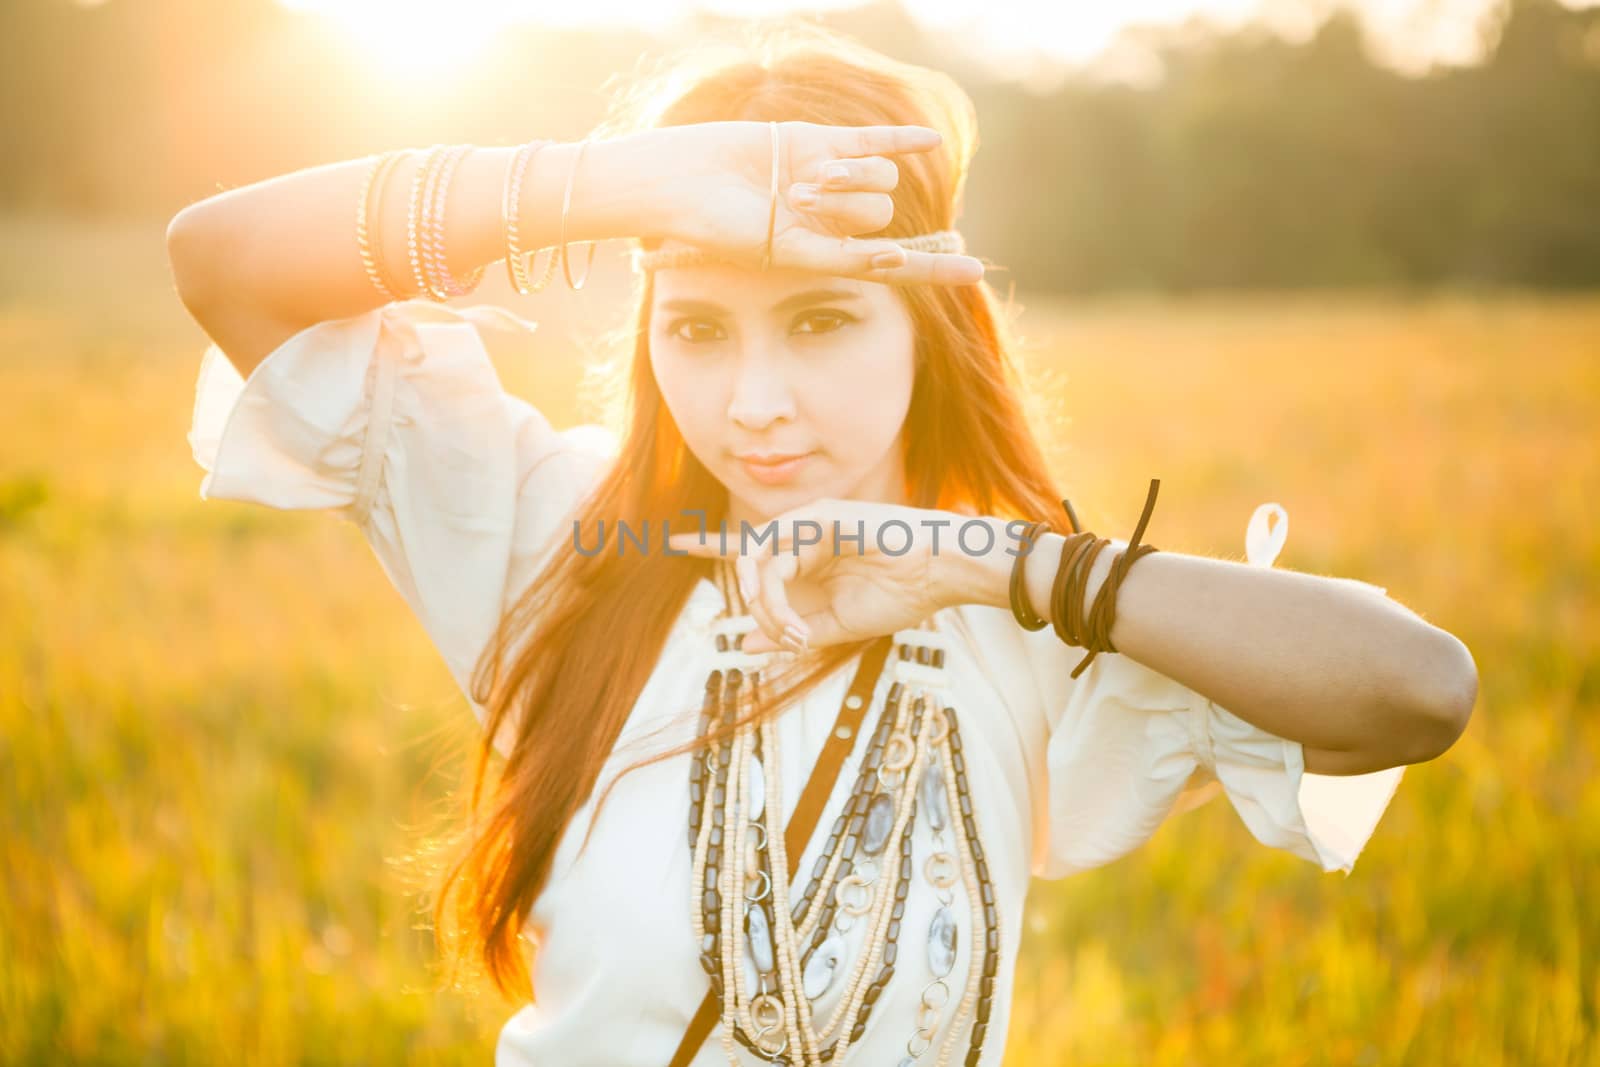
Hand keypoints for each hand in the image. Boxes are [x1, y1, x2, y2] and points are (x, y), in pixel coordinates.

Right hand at [645, 121, 984, 285]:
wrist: (681, 183)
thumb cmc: (722, 228)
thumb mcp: (784, 251)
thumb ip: (838, 253)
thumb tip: (894, 252)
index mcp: (824, 255)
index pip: (895, 264)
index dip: (935, 266)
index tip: (978, 271)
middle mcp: (829, 219)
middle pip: (880, 216)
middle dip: (851, 210)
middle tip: (800, 205)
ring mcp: (825, 178)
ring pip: (877, 180)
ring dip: (844, 179)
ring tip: (798, 180)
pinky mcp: (815, 142)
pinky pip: (870, 141)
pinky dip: (901, 140)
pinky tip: (930, 140)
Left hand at [666, 499, 993, 651]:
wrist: (939, 574)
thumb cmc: (898, 596)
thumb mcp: (835, 626)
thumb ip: (790, 631)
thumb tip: (744, 643)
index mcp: (808, 559)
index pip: (751, 551)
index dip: (712, 546)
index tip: (675, 541)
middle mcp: (802, 538)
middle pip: (749, 563)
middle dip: (756, 605)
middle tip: (789, 637)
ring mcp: (809, 523)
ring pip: (756, 561)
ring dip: (765, 602)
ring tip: (793, 629)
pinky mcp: (817, 515)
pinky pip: (773, 553)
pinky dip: (773, 590)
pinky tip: (794, 613)